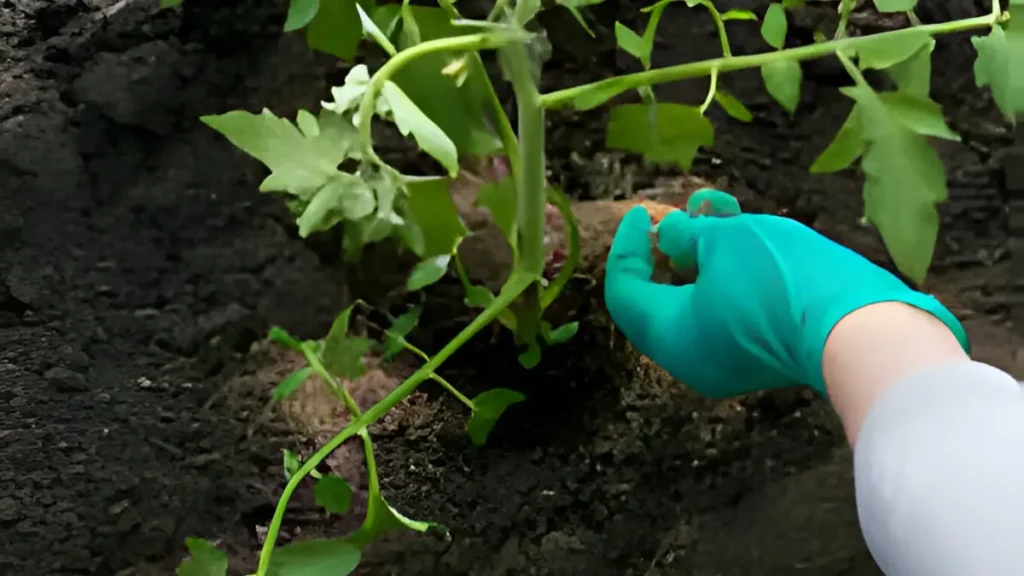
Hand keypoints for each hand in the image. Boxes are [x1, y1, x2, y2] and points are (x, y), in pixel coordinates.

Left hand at [603, 189, 968, 396]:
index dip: (628, 247)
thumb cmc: (778, 279)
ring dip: (704, 250)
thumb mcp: (724, 242)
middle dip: (670, 245)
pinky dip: (728, 272)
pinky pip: (726, 309)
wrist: (859, 326)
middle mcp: (690, 358)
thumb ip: (687, 235)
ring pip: (697, 297)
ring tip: (719, 207)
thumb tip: (670, 236)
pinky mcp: (759, 352)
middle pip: (660, 296)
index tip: (641, 212)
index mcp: (669, 337)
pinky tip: (744, 230)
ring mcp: (726, 359)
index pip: (626, 292)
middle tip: (682, 211)